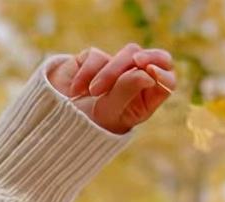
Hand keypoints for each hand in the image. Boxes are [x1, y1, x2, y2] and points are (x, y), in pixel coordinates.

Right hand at [47, 42, 175, 134]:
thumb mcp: (112, 113)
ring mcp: (117, 68)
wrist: (58, 123)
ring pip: (127, 53)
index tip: (149, 72)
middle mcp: (136, 81)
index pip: (167, 78)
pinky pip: (98, 56)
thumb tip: (147, 72)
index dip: (162, 71)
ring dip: (110, 72)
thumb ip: (129, 90)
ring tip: (94, 92)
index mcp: (146, 99)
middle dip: (143, 58)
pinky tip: (76, 91)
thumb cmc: (90, 125)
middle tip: (136, 61)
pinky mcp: (97, 60)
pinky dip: (87, 73)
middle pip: (149, 59)